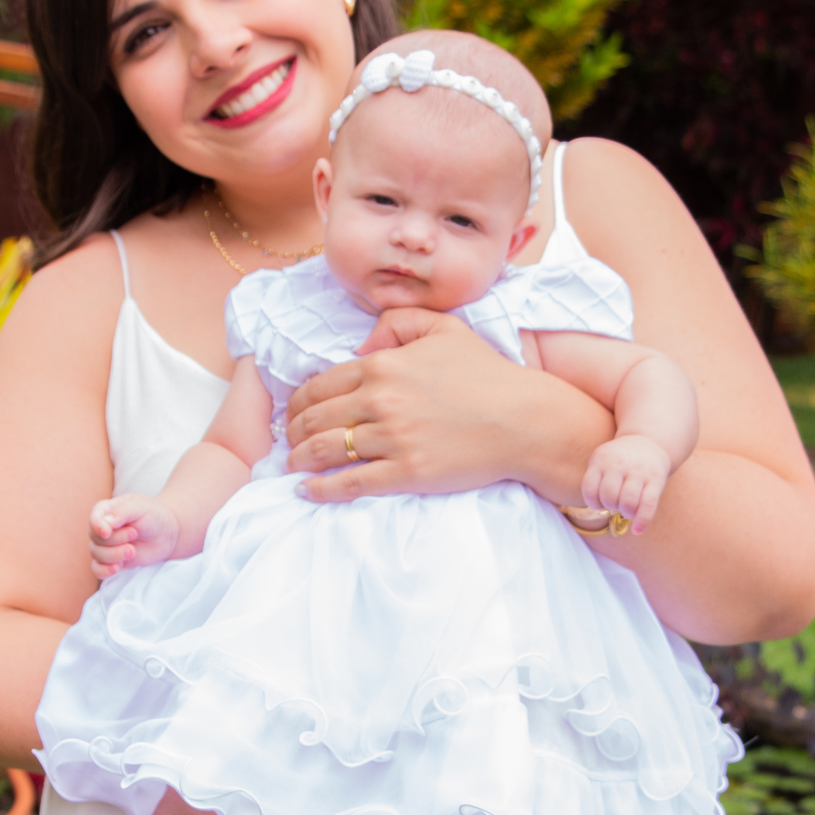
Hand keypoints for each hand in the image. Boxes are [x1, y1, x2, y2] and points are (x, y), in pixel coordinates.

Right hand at [89, 494, 178, 578]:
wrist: (166, 534)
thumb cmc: (153, 515)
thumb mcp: (140, 507)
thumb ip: (121, 512)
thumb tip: (104, 524)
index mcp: (106, 510)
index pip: (93, 518)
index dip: (97, 526)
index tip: (107, 532)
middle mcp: (102, 528)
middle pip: (96, 538)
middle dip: (115, 539)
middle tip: (134, 534)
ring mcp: (106, 545)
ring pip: (96, 554)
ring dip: (114, 554)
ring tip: (132, 551)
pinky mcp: (111, 560)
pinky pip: (98, 569)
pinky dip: (104, 571)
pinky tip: (116, 568)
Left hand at [286, 309, 534, 499]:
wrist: (524, 419)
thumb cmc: (487, 374)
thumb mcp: (443, 328)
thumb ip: (397, 324)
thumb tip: (361, 345)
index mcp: (382, 365)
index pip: (320, 385)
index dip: (298, 402)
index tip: (294, 413)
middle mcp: (380, 400)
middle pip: (315, 419)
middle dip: (293, 432)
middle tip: (289, 442)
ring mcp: (393, 438)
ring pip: (327, 450)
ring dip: (300, 460)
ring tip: (294, 466)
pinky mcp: (407, 472)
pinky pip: (351, 483)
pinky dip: (322, 488)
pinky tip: (307, 491)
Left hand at [580, 435, 671, 534]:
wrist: (649, 441)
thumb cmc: (619, 460)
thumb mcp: (602, 460)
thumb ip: (595, 481)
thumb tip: (597, 512)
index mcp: (602, 459)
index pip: (589, 488)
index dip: (592, 503)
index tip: (599, 503)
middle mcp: (620, 464)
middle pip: (609, 496)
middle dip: (610, 506)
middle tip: (616, 503)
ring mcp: (639, 471)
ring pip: (628, 502)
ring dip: (625, 513)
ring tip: (627, 510)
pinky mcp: (656, 479)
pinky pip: (648, 505)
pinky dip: (642, 521)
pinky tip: (637, 531)